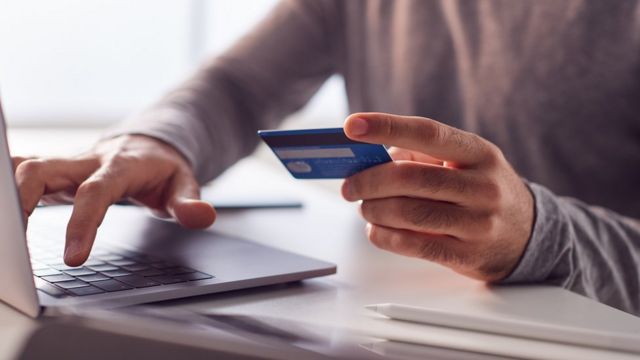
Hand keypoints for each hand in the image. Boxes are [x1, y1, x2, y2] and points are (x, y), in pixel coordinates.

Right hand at [12, 135, 215, 265]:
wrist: (148, 145)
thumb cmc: (163, 169)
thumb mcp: (184, 183)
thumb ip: (189, 202)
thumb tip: (202, 216)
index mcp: (120, 167)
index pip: (96, 193)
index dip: (82, 224)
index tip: (74, 258)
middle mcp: (87, 162)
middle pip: (44, 170)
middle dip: (22, 199)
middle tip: (15, 242)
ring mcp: (68, 164)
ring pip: (26, 168)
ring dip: (11, 196)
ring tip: (7, 237)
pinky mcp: (56, 171)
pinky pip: (24, 172)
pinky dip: (10, 189)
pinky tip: (7, 215)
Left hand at [342, 113, 533, 281]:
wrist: (528, 235)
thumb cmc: (481, 191)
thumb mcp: (463, 163)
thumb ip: (419, 156)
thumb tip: (369, 159)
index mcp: (478, 152)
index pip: (428, 133)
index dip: (386, 127)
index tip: (352, 126)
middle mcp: (482, 186)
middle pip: (410, 178)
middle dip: (369, 182)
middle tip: (349, 186)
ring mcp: (478, 223)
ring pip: (409, 213)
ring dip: (374, 210)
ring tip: (364, 208)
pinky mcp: (468, 255)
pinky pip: (414, 245)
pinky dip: (384, 237)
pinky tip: (376, 229)